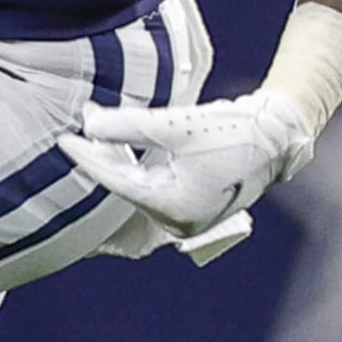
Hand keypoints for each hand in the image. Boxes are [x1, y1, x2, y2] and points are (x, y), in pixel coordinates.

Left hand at [60, 88, 314, 236]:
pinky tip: (123, 139)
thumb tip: (90, 125)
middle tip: (83, 120)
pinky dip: (138, 161)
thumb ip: (129, 126)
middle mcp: (177, 221)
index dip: (88, 157)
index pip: (116, 182)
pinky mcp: (192, 203)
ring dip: (119, 154)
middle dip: (103, 152)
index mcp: (173, 209)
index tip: (63, 140)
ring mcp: (186, 216)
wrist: (277, 134)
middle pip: (125, 183)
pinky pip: (153, 183)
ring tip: (99, 122)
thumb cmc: (232, 131)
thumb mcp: (175, 126)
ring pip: (138, 182)